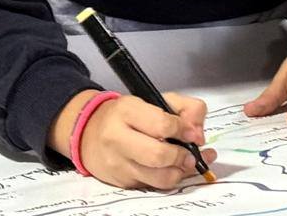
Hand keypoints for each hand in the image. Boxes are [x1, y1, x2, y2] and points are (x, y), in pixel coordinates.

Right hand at [48, 89, 215, 190]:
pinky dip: (169, 179)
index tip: (194, 133)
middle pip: (160, 155)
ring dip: (180, 172)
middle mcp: (117, 138)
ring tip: (187, 163)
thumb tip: (198, 132)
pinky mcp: (121, 181)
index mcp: (126, 110)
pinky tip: (175, 170)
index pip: (162, 124)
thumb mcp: (152, 100)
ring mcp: (118, 163)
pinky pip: (153, 186)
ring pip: (159, 177)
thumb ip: (183, 108)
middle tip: (192, 153)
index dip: (185, 130)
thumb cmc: (125, 116)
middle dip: (183, 156)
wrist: (87, 133)